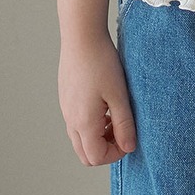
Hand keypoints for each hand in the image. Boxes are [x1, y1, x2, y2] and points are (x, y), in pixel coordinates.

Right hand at [59, 27, 137, 166]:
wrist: (81, 36)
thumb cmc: (101, 63)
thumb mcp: (119, 96)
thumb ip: (124, 125)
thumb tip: (129, 148)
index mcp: (83, 122)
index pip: (96, 157)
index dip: (115, 154)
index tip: (129, 138)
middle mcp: (70, 119)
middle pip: (85, 154)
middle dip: (105, 150)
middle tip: (121, 132)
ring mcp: (66, 109)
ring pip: (80, 139)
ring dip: (98, 137)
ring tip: (115, 117)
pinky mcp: (66, 98)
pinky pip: (76, 123)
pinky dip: (91, 124)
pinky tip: (104, 104)